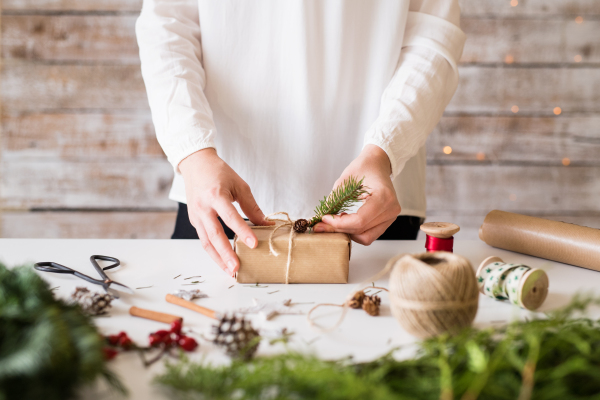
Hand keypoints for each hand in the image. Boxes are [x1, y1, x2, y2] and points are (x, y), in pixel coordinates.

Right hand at [179, 148, 271, 275]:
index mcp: (215, 195)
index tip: (254, 244)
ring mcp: (196, 215)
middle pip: (214, 235)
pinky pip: (204, 239)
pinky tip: (223, 260)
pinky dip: (213, 251)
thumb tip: (266, 224)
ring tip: (230, 271)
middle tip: (237, 268)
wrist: (195, 165)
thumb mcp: (239, 185)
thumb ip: (251, 206)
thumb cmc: (219, 173)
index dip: (243, 231)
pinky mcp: (194, 220)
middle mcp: (203, 207)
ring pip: (206, 242)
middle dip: (226, 254)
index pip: (230, 217)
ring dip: (218, 258)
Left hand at [312, 145, 400, 244]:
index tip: (324, 218)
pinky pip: (370, 234)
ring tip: (337, 220)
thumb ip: (333, 201)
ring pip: (366, 237)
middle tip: (323, 224)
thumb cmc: (364, 168)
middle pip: (361, 230)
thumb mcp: (344, 180)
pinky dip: (355, 231)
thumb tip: (320, 218)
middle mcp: (391, 209)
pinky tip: (347, 221)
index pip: (359, 220)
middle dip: (339, 229)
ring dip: (348, 232)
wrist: (377, 164)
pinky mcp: (387, 221)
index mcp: (383, 196)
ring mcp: (391, 217)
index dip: (338, 223)